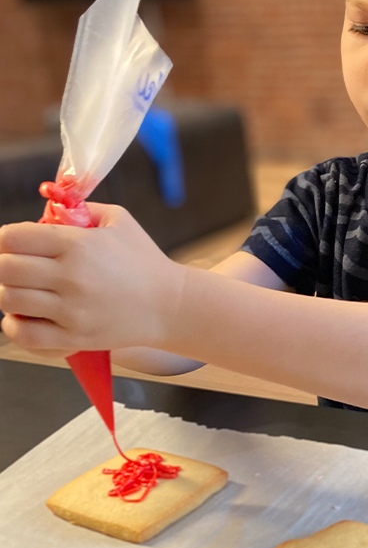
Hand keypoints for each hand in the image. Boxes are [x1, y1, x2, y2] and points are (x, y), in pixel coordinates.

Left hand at [0, 204, 184, 352]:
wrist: (171, 305)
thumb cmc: (145, 261)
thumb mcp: (119, 221)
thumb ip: (81, 210)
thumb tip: (47, 212)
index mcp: (78, 244)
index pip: (12, 238)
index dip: (5, 240)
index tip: (13, 245)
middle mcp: (72, 277)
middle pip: (4, 269)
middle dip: (4, 266)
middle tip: (16, 268)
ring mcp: (73, 310)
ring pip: (9, 300)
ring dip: (9, 294)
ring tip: (23, 292)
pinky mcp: (76, 338)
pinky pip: (24, 334)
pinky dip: (14, 325)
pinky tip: (25, 317)